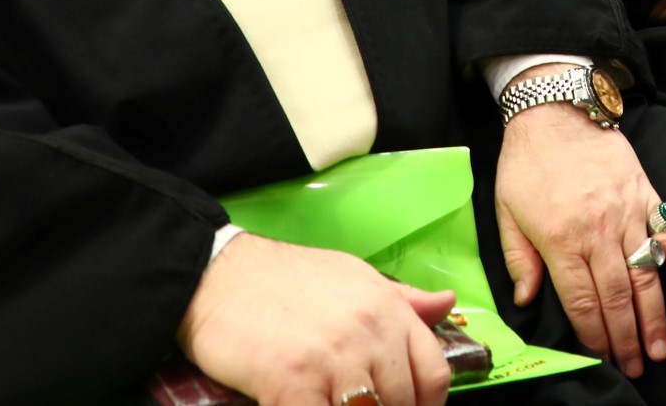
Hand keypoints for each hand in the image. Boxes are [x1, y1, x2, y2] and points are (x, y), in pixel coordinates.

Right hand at [179, 234, 453, 405]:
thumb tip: (447, 303)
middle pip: (401, 402)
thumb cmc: (285, 277)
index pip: (433, 372)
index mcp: (387, 308)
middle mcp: (368, 333)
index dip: (428, 403)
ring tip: (332, 404)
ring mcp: (331, 360)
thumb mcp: (353, 275)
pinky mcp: (290, 382)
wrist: (218, 273)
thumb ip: (402, 298)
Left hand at [494, 92, 665, 378]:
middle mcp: (597, 230)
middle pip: (617, 296)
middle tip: (638, 365)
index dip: (594, 335)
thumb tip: (526, 300)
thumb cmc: (526, 163)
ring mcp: (626, 212)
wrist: (556, 110)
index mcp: (560, 239)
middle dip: (627, 337)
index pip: (581, 301)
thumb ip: (517, 258)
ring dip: (656, 315)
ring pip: (645, 274)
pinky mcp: (645, 194)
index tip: (604, 358)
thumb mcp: (505, 211)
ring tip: (662, 347)